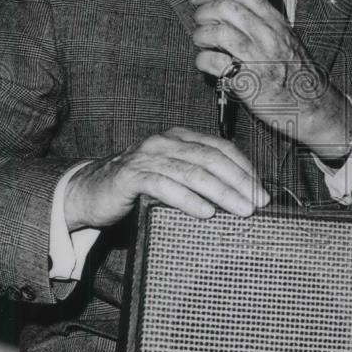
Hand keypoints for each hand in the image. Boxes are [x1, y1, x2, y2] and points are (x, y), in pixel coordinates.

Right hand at [63, 126, 269, 231]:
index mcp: (179, 138)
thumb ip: (198, 180)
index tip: (262, 190)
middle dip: (239, 181)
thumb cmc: (137, 188)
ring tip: (240, 209)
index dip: (244, 168)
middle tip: (258, 203)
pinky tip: (205, 212)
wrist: (89, 192)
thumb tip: (239, 199)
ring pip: (192, 172)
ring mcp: (147, 157)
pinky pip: (164, 186)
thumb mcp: (172, 178)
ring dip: (221, 192)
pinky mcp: (130, 176)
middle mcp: (165, 142)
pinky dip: (188, 199)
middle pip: (211, 158)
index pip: (220, 147)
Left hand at [191, 0, 351, 160]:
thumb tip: (228, 9)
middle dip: (203, 12)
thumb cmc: (298, 74)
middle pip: (225, 7)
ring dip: (201, 35)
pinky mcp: (247, 82)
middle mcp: (267, 36)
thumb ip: (262, 22)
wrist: (314, 106)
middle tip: (199, 22)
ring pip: (217, 32)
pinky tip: (206, 63)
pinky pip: (214, 62)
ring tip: (202, 43)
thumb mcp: (287, 38)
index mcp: (276, 22)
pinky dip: (202, 60)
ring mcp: (257, 58)